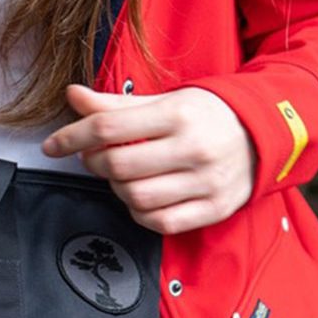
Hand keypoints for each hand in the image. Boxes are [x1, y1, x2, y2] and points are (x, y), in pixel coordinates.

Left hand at [41, 83, 256, 234]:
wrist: (264, 134)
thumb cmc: (206, 116)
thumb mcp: (165, 101)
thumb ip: (116, 105)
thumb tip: (72, 96)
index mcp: (178, 113)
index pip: (108, 128)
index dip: (72, 137)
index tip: (53, 145)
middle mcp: (194, 148)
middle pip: (119, 166)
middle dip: (94, 164)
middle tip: (94, 158)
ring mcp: (206, 182)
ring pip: (136, 198)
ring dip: (117, 189)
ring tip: (121, 177)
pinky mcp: (214, 208)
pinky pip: (161, 222)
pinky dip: (140, 213)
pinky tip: (140, 198)